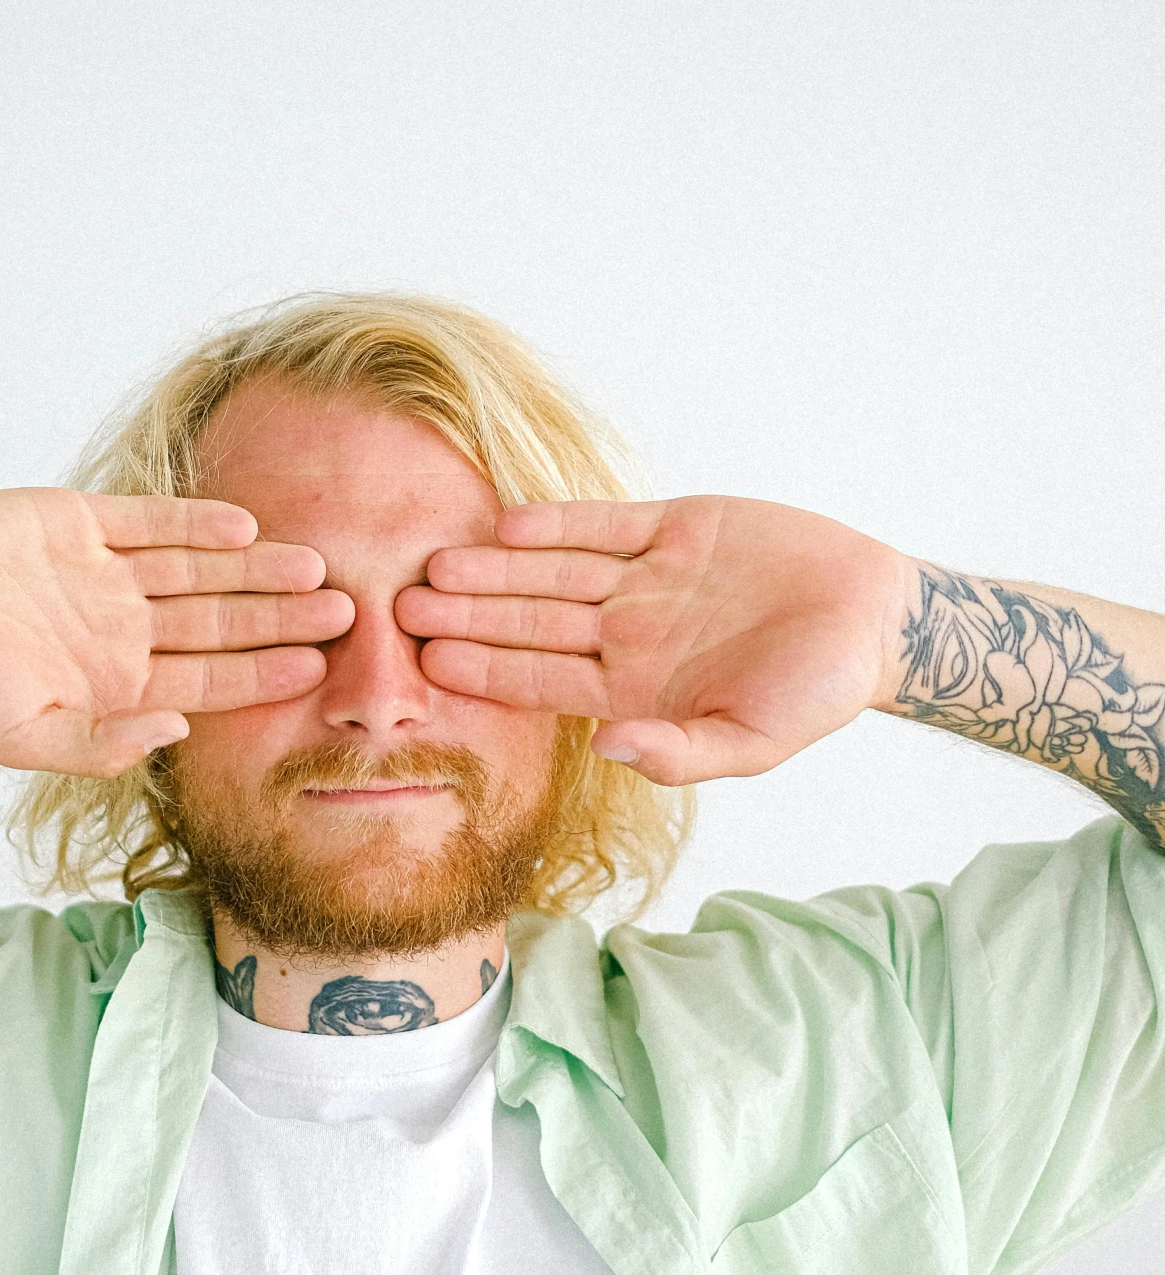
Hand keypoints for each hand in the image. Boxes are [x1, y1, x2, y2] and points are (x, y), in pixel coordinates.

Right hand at [0, 488, 352, 775]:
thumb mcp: (24, 739)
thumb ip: (101, 744)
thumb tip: (176, 733)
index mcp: (115, 682)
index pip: (209, 679)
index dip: (264, 674)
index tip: (318, 671)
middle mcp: (121, 626)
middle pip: (220, 621)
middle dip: (281, 618)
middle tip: (349, 612)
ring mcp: (104, 572)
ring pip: (199, 569)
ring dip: (254, 569)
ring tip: (315, 567)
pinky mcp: (79, 521)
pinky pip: (151, 520)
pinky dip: (196, 520)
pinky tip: (245, 526)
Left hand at [395, 495, 915, 783]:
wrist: (873, 618)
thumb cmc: (816, 691)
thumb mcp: (754, 742)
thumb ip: (678, 753)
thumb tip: (607, 749)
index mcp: (633, 689)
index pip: (541, 679)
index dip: (486, 670)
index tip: (429, 667)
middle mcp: (627, 631)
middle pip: (531, 621)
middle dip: (468, 615)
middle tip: (400, 608)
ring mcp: (647, 577)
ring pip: (554, 571)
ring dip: (497, 568)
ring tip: (437, 563)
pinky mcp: (675, 526)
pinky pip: (604, 523)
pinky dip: (558, 521)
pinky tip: (505, 522)